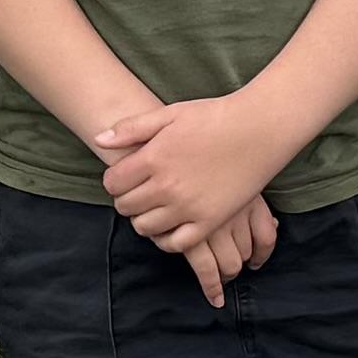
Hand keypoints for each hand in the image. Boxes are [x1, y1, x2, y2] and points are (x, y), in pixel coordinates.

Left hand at [91, 89, 282, 292]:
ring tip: (154, 206)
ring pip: (145, 228)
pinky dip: (166, 238)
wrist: (258, 130)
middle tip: (140, 190)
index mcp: (154, 158)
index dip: (114, 180)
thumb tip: (99, 140)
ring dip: (143, 219)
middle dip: (127, 199)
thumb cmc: (214, 117)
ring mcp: (188, 207)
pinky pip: (175, 243)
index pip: (113, 183)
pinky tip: (170, 223)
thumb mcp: (170, 114)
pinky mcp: (209, 222)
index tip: (126, 176)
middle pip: (125, 207)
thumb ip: (132, 128)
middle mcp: (167, 186)